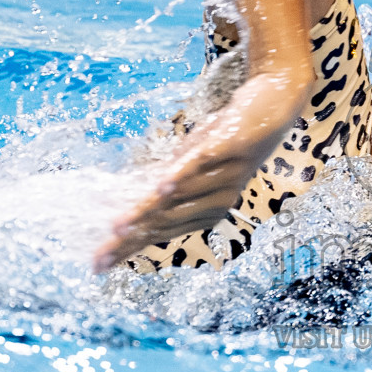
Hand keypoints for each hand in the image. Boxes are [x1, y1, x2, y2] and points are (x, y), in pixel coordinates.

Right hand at [93, 69, 308, 271]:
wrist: (274, 106)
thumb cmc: (227, 140)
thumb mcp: (191, 164)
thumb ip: (166, 185)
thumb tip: (126, 199)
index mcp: (206, 211)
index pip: (160, 233)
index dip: (129, 249)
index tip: (97, 265)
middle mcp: (216, 201)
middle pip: (165, 222)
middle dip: (130, 239)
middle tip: (100, 254)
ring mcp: (225, 176)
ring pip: (179, 198)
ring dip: (148, 211)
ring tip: (118, 227)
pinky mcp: (230, 147)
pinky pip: (202, 164)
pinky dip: (181, 176)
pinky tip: (161, 186)